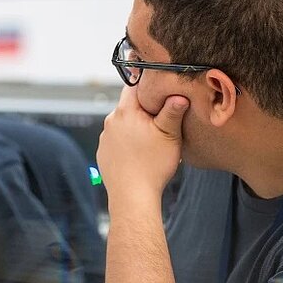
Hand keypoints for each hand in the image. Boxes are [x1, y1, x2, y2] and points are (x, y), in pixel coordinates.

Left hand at [97, 86, 189, 205]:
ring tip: (152, 141)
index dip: (148, 85)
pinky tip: (140, 154)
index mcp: (125, 111)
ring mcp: (104, 137)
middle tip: (162, 120)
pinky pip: (117, 140)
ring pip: (123, 124)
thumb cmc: (152, 166)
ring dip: (135, 127)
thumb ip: (173, 111)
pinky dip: (128, 142)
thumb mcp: (170, 135)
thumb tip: (179, 94)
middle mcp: (111, 121)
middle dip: (144, 109)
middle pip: (129, 105)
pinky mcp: (103, 152)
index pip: (133, 86)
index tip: (160, 90)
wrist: (132, 196)